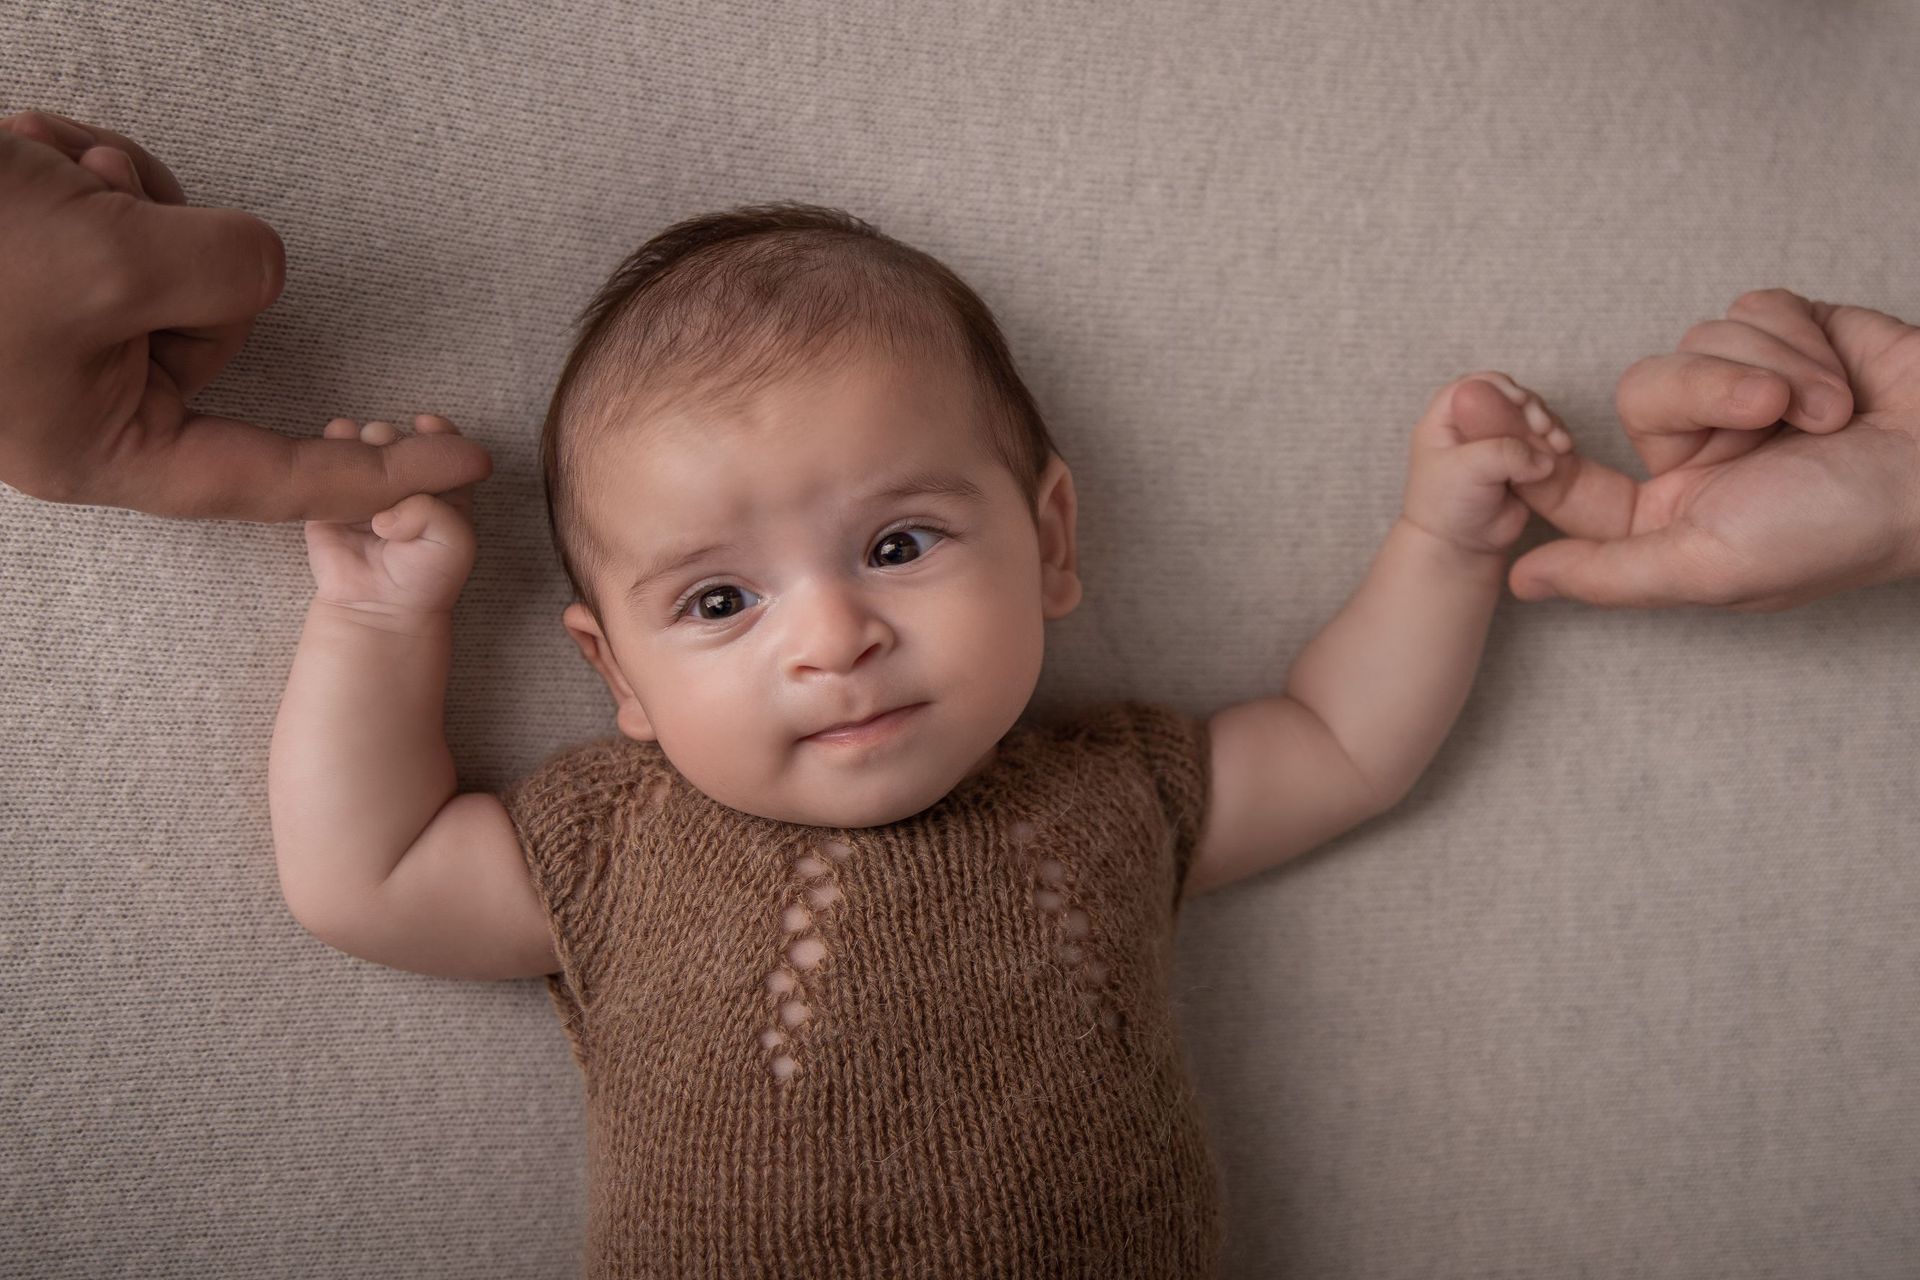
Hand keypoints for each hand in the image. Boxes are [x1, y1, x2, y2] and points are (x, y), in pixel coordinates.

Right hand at [0, 111, 491, 521]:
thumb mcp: (106, 260)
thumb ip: (222, 272)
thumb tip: (256, 268)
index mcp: (104, 449)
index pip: (276, 472)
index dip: (378, 470)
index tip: (469, 465)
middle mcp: (89, 404)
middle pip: (221, 325)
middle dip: (173, 246)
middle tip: (88, 202)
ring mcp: (62, 339)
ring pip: (173, 258)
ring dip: (121, 195)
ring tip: (38, 176)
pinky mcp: (42, 276)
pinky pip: (119, 216)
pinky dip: (82, 169)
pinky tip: (24, 157)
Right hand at [303, 415, 480, 618]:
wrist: (382, 607)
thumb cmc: (426, 576)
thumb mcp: (454, 541)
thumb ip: (434, 512)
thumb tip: (385, 511)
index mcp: (441, 487)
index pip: (443, 446)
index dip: (436, 431)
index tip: (424, 424)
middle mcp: (403, 483)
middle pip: (398, 440)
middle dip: (392, 435)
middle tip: (386, 445)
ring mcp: (366, 488)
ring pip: (362, 446)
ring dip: (360, 436)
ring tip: (361, 445)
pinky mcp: (331, 499)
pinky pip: (327, 465)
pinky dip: (329, 447)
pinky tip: (333, 441)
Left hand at [1400, 372, 1575, 557]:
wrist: (1459, 544)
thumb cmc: (1446, 506)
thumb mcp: (1466, 471)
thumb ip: (1503, 452)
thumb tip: (1544, 456)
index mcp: (1445, 418)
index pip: (1476, 384)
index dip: (1502, 389)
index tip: (1520, 405)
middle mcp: (1473, 423)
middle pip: (1510, 396)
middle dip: (1532, 408)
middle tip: (1542, 428)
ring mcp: (1499, 440)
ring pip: (1531, 416)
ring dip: (1548, 426)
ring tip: (1557, 446)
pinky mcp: (1521, 458)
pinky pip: (1544, 439)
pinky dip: (1555, 442)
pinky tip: (1561, 452)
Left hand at [1465, 289, 1919, 609]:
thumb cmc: (1841, 530)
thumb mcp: (1711, 566)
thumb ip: (1611, 573)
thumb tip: (1518, 582)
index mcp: (1665, 515)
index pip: (1568, 477)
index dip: (1521, 445)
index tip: (1471, 410)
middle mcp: (1693, 452)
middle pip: (1640, 388)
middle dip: (1713, 394)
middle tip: (1776, 420)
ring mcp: (1738, 392)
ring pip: (1698, 343)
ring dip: (1775, 372)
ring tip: (1833, 416)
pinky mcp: (1784, 338)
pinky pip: (1751, 310)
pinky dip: (1804, 341)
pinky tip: (1846, 380)